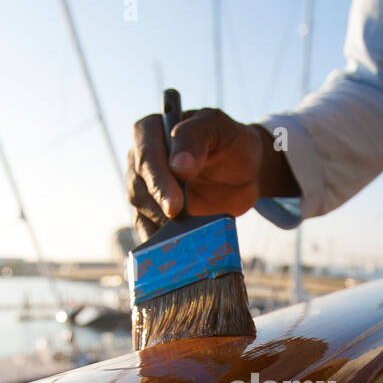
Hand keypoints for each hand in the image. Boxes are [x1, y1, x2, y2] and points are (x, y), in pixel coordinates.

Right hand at [126, 108, 297, 241]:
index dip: (157, 180)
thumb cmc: (229, 141)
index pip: (146, 155)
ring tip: (182, 244)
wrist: (244, 170)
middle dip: (159, 208)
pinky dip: (160, 244)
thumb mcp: (218, 127)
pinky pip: (150, 231)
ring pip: (141, 212)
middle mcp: (141, 161)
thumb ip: (195, 137)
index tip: (174, 205)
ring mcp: (146, 190)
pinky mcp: (156, 215)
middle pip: (138, 187)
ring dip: (160, 228)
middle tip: (181, 227)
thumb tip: (178, 166)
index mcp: (150, 132)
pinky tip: (175, 255)